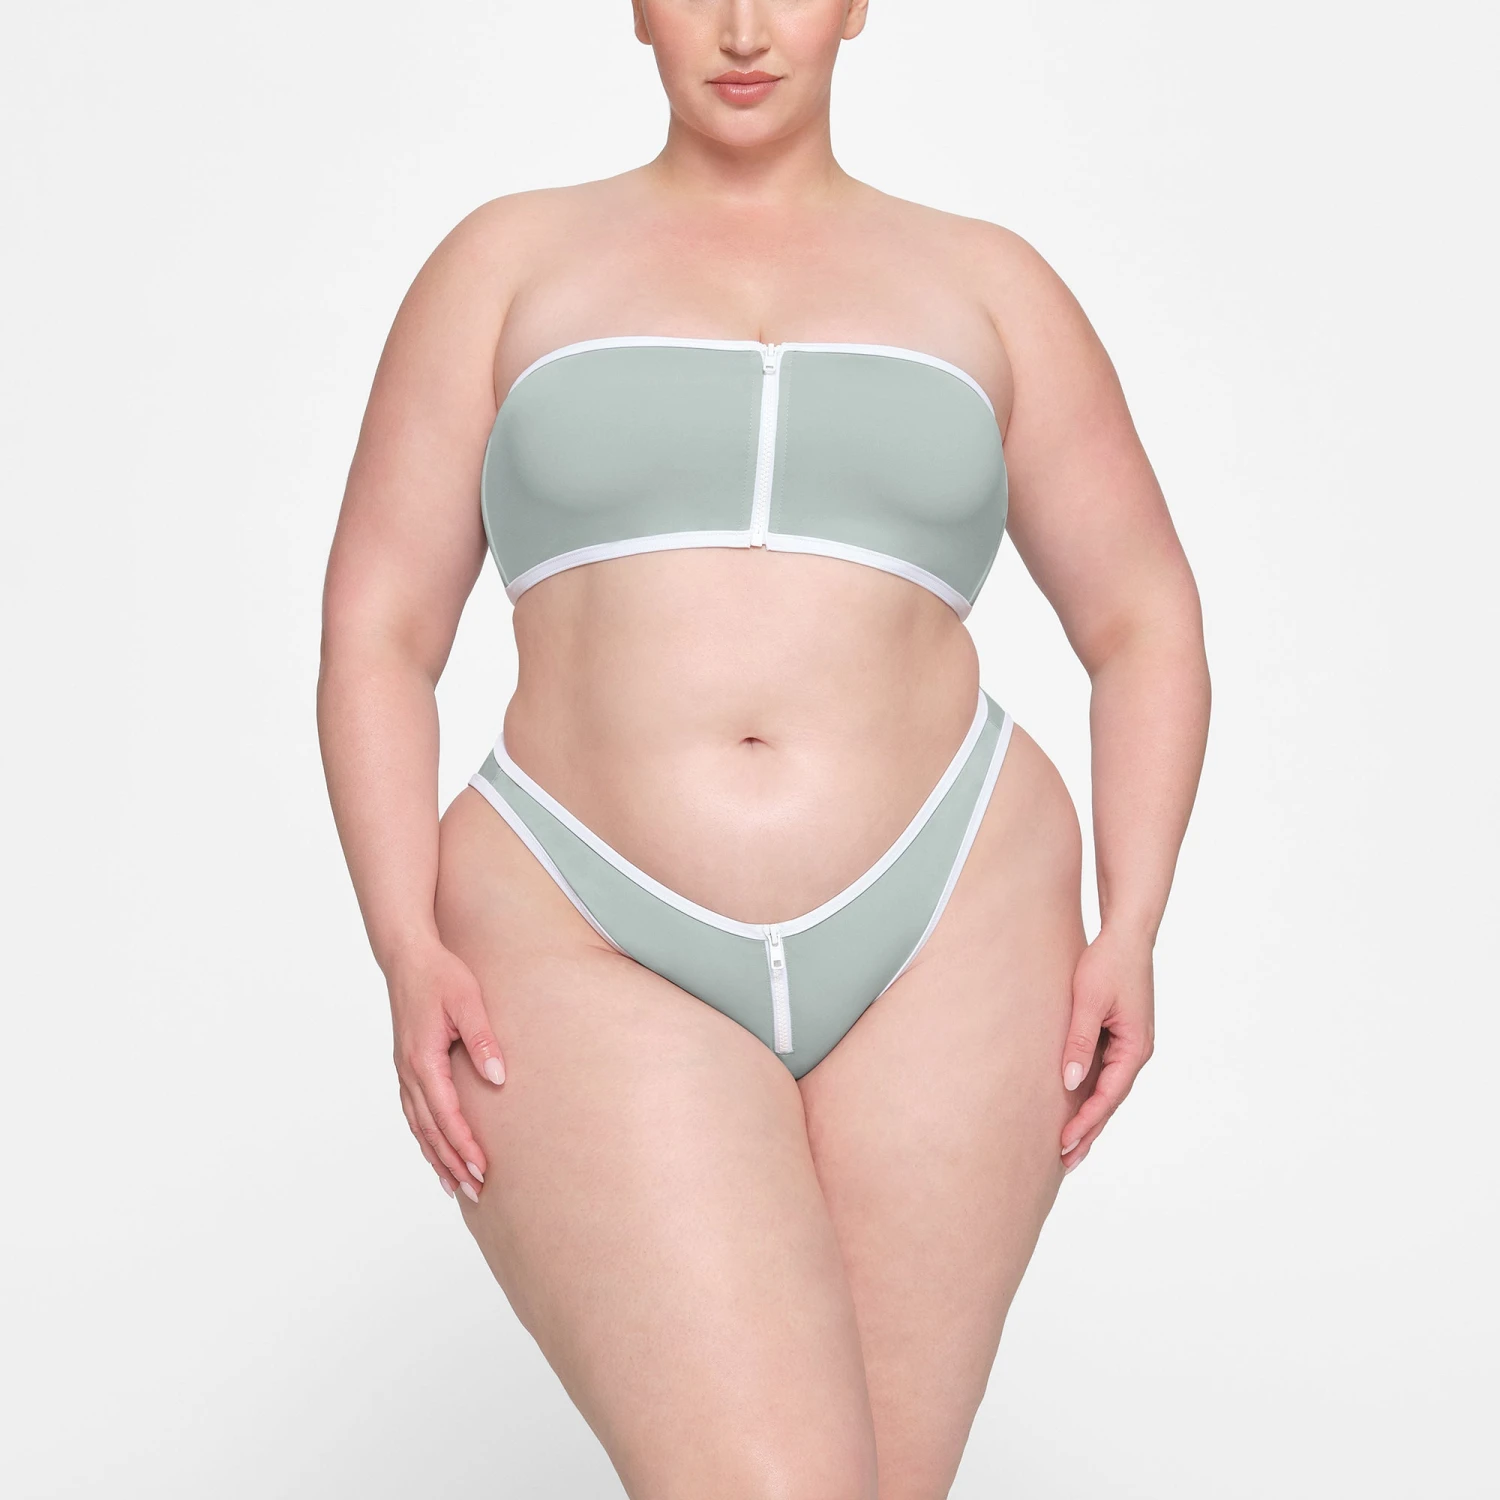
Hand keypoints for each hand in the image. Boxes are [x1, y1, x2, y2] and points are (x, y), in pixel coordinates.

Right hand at [389, 941, 504, 1201]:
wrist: (407, 957)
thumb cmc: (439, 976)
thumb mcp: (468, 1001)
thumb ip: (482, 1040)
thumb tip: (497, 1078)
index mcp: (423, 1060)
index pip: (446, 1115)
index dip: (464, 1145)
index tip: (482, 1169)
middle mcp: (409, 1072)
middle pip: (430, 1130)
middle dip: (452, 1162)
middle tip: (476, 1190)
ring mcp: (405, 1071)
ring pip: (418, 1126)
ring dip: (436, 1156)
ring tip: (456, 1185)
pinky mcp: (407, 1067)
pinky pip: (414, 1113)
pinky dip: (425, 1138)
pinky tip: (436, 1152)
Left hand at [1058, 928, 1154, 1172]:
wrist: (1126, 936)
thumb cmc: (1108, 964)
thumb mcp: (1088, 1002)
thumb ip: (1080, 1041)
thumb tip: (1069, 1082)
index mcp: (1136, 1047)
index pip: (1108, 1095)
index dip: (1086, 1121)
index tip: (1064, 1142)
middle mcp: (1137, 1051)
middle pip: (1111, 1100)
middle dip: (1089, 1131)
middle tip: (1064, 1161)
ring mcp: (1130, 1045)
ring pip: (1108, 1089)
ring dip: (1090, 1116)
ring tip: (1068, 1146)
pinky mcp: (1120, 1036)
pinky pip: (1104, 1073)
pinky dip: (1090, 1093)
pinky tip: (1074, 1107)